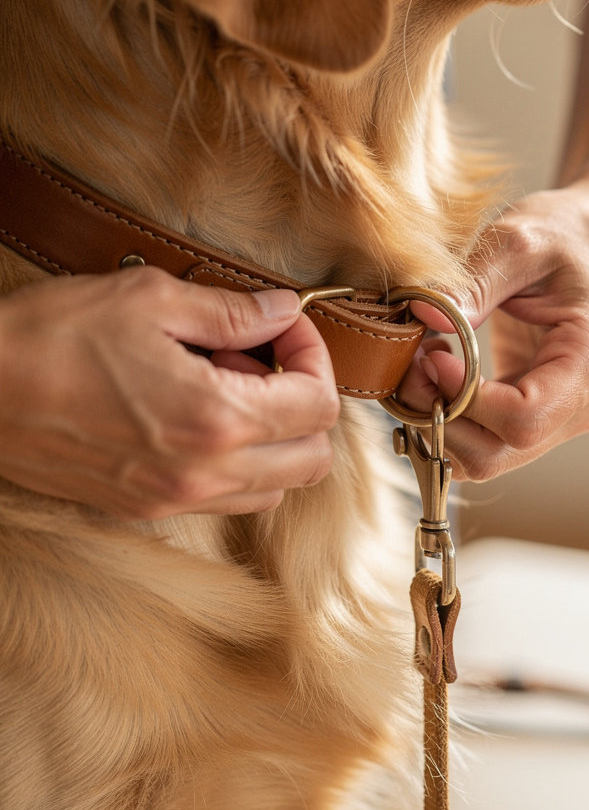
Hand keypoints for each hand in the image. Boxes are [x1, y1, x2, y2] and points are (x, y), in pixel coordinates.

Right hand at [0, 268, 339, 517]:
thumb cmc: (49, 338)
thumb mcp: (148, 301)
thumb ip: (233, 311)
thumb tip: (284, 309)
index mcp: (217, 419)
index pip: (319, 405)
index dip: (315, 355)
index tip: (286, 327)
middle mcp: (205, 473)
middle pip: (313, 458)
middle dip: (306, 401)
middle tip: (259, 357)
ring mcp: (176, 499)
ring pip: (277, 487)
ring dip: (276, 437)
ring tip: (226, 387)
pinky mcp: (148, 509)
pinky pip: (229, 499)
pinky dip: (241, 463)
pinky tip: (200, 416)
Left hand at [400, 176, 588, 481]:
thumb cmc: (562, 235)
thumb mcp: (515, 239)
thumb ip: (469, 282)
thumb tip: (419, 316)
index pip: (524, 418)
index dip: (465, 400)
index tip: (431, 356)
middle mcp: (587, 401)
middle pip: (500, 452)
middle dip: (441, 416)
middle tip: (412, 363)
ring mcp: (565, 418)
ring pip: (487, 459)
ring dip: (440, 423)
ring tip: (424, 365)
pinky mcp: (542, 421)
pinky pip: (486, 445)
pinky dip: (450, 422)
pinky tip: (439, 377)